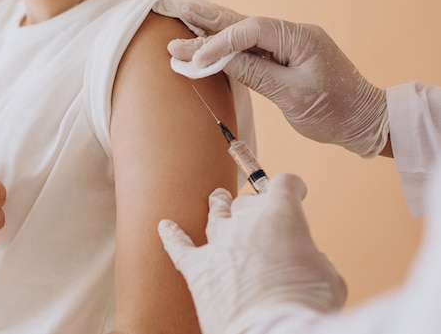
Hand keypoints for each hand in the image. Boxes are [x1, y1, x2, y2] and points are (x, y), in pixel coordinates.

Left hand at [158, 174, 346, 333]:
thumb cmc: (306, 308)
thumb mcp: (328, 278)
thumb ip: (315, 260)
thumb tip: (308, 262)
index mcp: (281, 217)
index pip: (284, 185)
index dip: (292, 186)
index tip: (295, 191)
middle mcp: (245, 223)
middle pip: (246, 202)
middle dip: (255, 207)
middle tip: (260, 216)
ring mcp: (218, 245)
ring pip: (214, 215)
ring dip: (217, 207)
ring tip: (216, 199)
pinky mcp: (197, 270)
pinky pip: (179, 246)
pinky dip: (171, 235)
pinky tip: (165, 226)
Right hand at [169, 6, 388, 157]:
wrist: (365, 121)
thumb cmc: (335, 112)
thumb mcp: (293, 96)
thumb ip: (256, 74)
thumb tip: (222, 60)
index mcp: (300, 38)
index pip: (250, 32)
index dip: (219, 43)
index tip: (195, 58)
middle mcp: (295, 35)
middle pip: (245, 23)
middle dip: (211, 22)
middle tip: (181, 12)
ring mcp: (291, 45)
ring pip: (246, 32)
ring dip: (216, 29)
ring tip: (188, 17)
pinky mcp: (287, 57)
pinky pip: (253, 46)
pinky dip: (230, 44)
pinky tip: (212, 37)